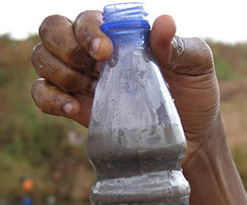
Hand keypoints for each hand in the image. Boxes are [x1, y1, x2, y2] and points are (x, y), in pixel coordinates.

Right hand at [31, 11, 220, 164]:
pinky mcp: (80, 110)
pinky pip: (44, 96)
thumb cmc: (195, 97)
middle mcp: (97, 57)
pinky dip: (49, 99)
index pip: (86, 19)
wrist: (190, 139)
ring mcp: (85, 83)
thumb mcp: (198, 67)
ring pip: (43, 61)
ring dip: (57, 72)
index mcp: (122, 38)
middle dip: (64, 45)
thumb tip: (163, 23)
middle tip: (93, 68)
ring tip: (86, 90)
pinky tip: (72, 108)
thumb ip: (180, 46)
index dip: (87, 29)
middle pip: (53, 31)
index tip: (105, 51)